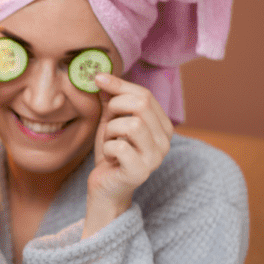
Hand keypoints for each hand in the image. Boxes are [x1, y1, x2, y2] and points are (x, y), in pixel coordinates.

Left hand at [86, 74, 172, 227]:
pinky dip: (107, 148)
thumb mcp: (110, 121)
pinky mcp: (141, 172)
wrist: (105, 188)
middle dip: (115, 108)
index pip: (144, 94)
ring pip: (132, 124)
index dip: (119, 85)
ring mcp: (155, 158)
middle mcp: (165, 141)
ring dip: (111, 130)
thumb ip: (110, 99)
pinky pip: (120, 146)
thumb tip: (102, 76)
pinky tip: (109, 157)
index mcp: (162, 125)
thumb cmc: (110, 154)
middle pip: (141, 105)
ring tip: (110, 142)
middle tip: (107, 122)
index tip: (98, 79)